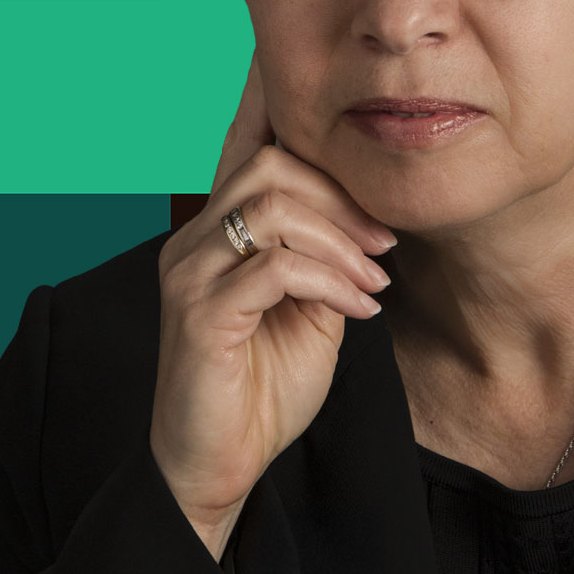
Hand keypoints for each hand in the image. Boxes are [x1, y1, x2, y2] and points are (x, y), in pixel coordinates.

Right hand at [149, 52, 396, 557]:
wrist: (222, 466)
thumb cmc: (267, 382)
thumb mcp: (310, 305)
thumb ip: (326, 252)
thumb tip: (368, 214)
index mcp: (219, 227)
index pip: (253, 144)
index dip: (290, 112)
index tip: (354, 108)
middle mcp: (195, 238)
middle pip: (272, 164)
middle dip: (341, 195)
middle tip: (383, 240)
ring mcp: (190, 273)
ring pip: (273, 205)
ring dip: (341, 239)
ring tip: (374, 277)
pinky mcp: (199, 315)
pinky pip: (275, 267)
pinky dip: (330, 280)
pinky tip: (358, 308)